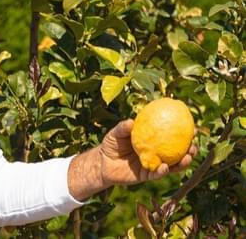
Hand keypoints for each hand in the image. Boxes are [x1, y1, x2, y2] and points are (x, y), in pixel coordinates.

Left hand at [68, 120, 196, 200]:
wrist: (102, 163)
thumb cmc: (111, 144)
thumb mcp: (116, 133)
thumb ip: (123, 127)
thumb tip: (131, 121)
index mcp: (153, 140)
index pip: (172, 136)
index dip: (183, 132)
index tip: (193, 127)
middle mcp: (157, 153)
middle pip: (178, 152)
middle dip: (190, 149)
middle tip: (195, 144)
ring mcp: (153, 165)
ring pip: (172, 165)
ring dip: (182, 163)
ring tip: (188, 158)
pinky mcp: (147, 176)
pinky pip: (157, 174)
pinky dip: (163, 171)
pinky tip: (166, 167)